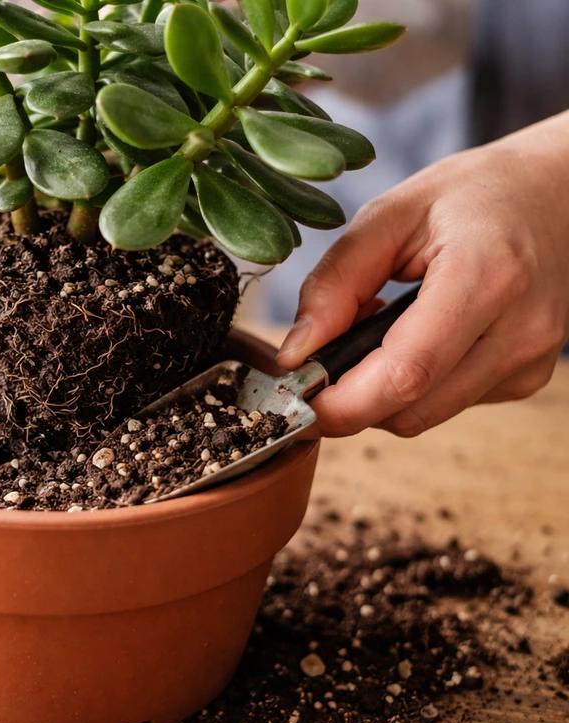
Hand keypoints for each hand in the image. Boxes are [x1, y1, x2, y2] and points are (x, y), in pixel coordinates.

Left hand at [276, 111, 568, 437]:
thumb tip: (295, 354)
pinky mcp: (526, 378)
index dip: (342, 403)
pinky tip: (410, 337)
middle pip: (411, 409)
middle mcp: (519, 331)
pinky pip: (445, 404)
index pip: (406, 373)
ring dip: (378, 392)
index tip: (294, 398)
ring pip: (424, 415)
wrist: (558, 193)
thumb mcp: (391, 214)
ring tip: (370, 332)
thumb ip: (336, 282)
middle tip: (318, 360)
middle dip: (349, 401)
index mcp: (486, 277)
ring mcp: (529, 360)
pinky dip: (410, 385)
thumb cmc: (474, 195)